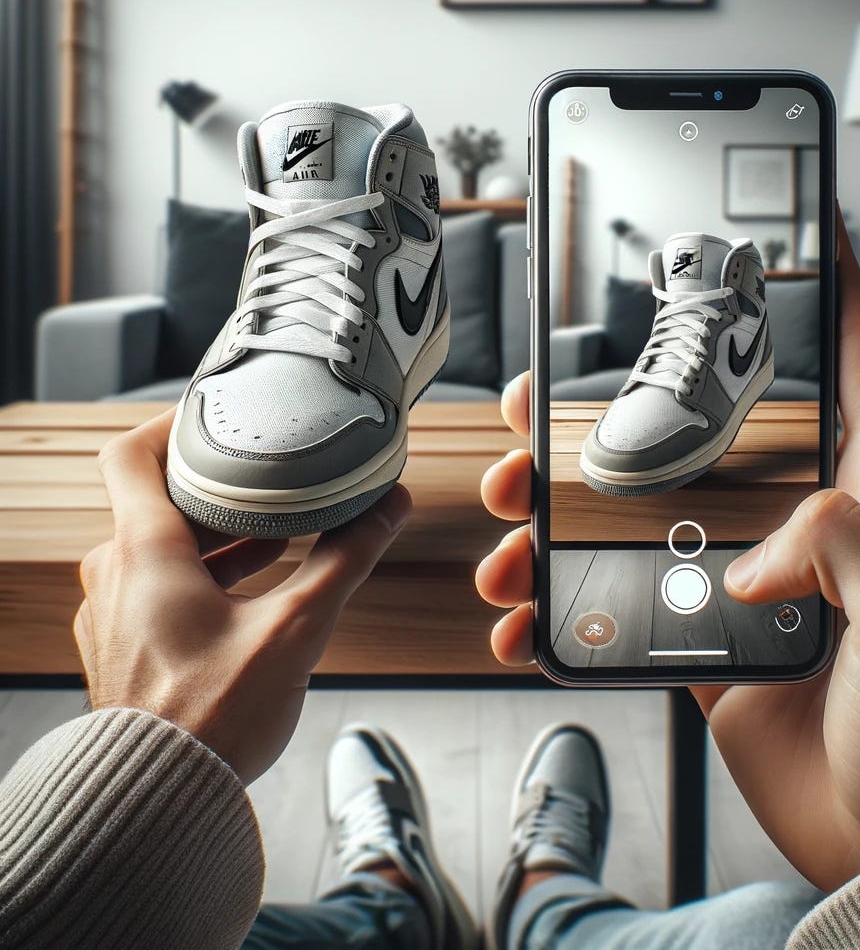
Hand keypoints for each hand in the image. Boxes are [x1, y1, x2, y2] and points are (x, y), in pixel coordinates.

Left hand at [76, 411, 409, 784]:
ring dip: (216, 534)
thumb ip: (345, 558)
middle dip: (216, 484)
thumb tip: (388, 509)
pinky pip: (156, 585)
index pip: (130, 453)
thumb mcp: (295, 627)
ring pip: (160, 546)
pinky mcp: (123, 645)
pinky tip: (252, 588)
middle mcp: (116, 574)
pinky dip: (201, 573)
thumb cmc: (212, 718)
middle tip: (268, 473)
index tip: (214, 415)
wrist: (157, 801)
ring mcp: (114, 613)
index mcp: (144, 552)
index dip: (169, 422)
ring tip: (278, 531)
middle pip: (156, 498)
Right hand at [475, 212, 859, 889]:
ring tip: (507, 539)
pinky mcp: (703, 632)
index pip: (852, 366)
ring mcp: (742, 575)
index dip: (826, 292)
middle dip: (604, 416)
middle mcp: (802, 522)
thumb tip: (747, 553)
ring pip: (632, 515)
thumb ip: (839, 547)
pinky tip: (526, 622)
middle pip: (691, 432)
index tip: (789, 235)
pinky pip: (617, 601)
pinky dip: (564, 611)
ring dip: (557, 523)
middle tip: (532, 420)